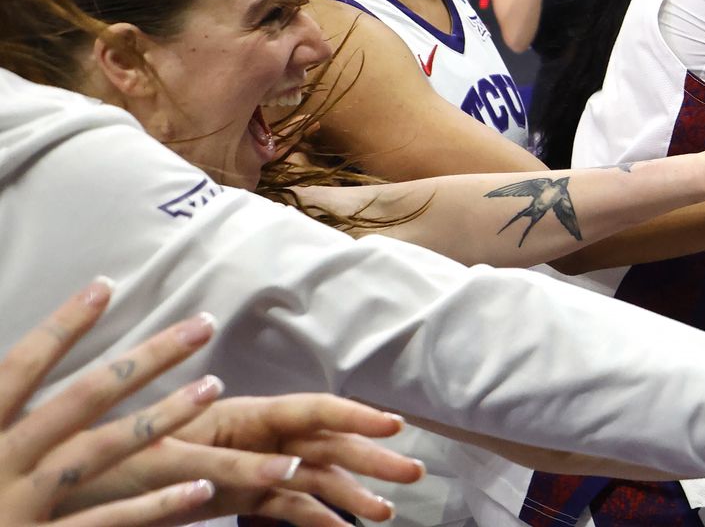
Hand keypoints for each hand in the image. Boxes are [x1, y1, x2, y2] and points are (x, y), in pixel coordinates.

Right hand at [1, 280, 224, 526]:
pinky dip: (152, 507)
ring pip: (101, 452)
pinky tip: (199, 488)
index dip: (61, 327)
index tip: (105, 286)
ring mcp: (18, 505)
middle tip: (203, 324)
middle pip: (82, 399)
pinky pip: (103, 524)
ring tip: (213, 386)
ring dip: (162, 418)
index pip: (20, 367)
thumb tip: (13, 366)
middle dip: (147, 359)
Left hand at [72, 397, 423, 525]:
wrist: (69, 492)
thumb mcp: (167, 464)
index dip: (355, 418)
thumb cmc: (110, 468)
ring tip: (385, 512)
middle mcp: (250, 436)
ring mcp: (245, 466)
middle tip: (413, 472)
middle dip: (370, 458)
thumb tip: (294, 467)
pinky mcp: (234, 495)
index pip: (310, 410)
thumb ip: (231, 464)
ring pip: (311, 477)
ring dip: (350, 493)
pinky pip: (284, 506)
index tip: (394, 426)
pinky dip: (313, 518)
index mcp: (237, 415)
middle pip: (323, 444)